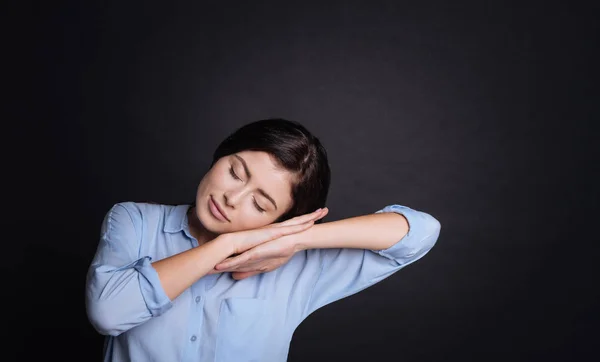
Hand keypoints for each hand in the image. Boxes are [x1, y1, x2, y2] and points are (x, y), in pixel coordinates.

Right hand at [210, 208, 328, 279]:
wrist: (230, 246)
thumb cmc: (239, 251)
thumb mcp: (256, 256)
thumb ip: (263, 256)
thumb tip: (268, 258)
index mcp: (272, 234)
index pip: (290, 228)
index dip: (302, 223)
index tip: (313, 219)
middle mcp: (275, 229)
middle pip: (297, 222)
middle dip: (311, 216)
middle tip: (324, 210)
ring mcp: (274, 230)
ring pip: (296, 222)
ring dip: (310, 217)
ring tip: (323, 212)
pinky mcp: (272, 232)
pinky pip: (290, 228)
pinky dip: (300, 225)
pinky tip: (310, 221)